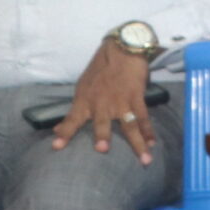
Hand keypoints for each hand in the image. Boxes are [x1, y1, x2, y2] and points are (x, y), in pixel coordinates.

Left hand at [52, 38, 155, 164]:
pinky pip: (143, 118)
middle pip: (102, 123)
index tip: (56, 147)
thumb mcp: (82, 87)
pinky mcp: (136, 97)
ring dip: (137, 142)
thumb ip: (75, 109)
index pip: (72, 119)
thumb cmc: (100, 69)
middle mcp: (102, 103)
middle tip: (102, 149)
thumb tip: (58, 129)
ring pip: (129, 125)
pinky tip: (152, 143)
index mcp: (85, 100)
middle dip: (102, 135)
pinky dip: (148, 131)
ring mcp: (121, 101)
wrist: (121, 51)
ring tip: (144, 159)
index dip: (65, 133)